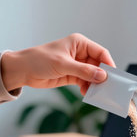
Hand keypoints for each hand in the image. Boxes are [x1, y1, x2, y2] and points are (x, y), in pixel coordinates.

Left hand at [0, 33, 114, 94]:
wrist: (23, 70)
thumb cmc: (40, 60)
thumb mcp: (63, 65)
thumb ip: (84, 71)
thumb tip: (102, 76)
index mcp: (79, 43)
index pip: (100, 53)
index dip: (108, 64)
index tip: (114, 76)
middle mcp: (80, 53)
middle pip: (98, 65)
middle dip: (102, 76)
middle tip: (108, 87)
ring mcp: (76, 65)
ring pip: (93, 75)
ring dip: (95, 84)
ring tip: (97, 92)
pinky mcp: (72, 75)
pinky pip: (85, 82)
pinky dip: (88, 87)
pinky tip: (87, 93)